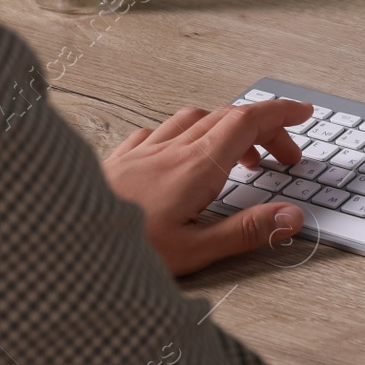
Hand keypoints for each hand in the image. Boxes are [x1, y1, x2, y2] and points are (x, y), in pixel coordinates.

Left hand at [103, 99, 314, 275]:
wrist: (60, 241)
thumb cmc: (122, 250)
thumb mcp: (195, 251)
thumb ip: (247, 232)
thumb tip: (291, 217)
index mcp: (196, 167)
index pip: (248, 122)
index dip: (281, 113)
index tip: (303, 113)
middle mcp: (171, 150)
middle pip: (229, 118)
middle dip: (264, 130)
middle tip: (283, 158)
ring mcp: (144, 151)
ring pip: (194, 118)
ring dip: (226, 128)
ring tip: (237, 157)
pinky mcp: (120, 159)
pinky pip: (160, 130)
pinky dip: (185, 134)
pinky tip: (181, 155)